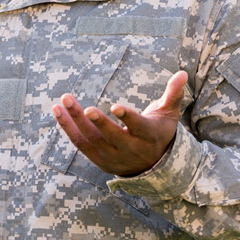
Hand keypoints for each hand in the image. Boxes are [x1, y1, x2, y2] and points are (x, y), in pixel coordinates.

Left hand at [52, 70, 188, 177]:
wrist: (151, 167)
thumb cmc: (159, 132)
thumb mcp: (168, 114)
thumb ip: (173, 94)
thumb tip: (182, 73)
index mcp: (147, 136)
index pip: (137, 127)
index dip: (127, 118)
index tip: (115, 106)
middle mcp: (129, 148)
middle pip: (110, 136)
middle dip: (96, 121)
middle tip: (84, 107)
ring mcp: (112, 156)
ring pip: (91, 139)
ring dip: (75, 120)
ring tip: (63, 100)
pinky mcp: (98, 159)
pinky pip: (80, 143)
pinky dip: (67, 127)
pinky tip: (57, 111)